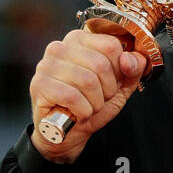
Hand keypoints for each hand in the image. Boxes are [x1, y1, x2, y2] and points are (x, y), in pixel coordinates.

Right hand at [30, 29, 147, 162]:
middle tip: (98, 99)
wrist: (68, 133)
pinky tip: (77, 113)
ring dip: (95, 103)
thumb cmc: (89, 104)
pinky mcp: (40, 85)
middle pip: (101, 64)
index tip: (110, 83)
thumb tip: (131, 59)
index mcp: (79, 40)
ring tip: (86, 106)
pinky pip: (72, 97)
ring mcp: (47, 65)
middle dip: (107, 90)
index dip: (119, 70)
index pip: (111, 46)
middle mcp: (60, 47)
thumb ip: (132, 69)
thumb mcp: (119, 86)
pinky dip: (82, 111)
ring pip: (88, 81)